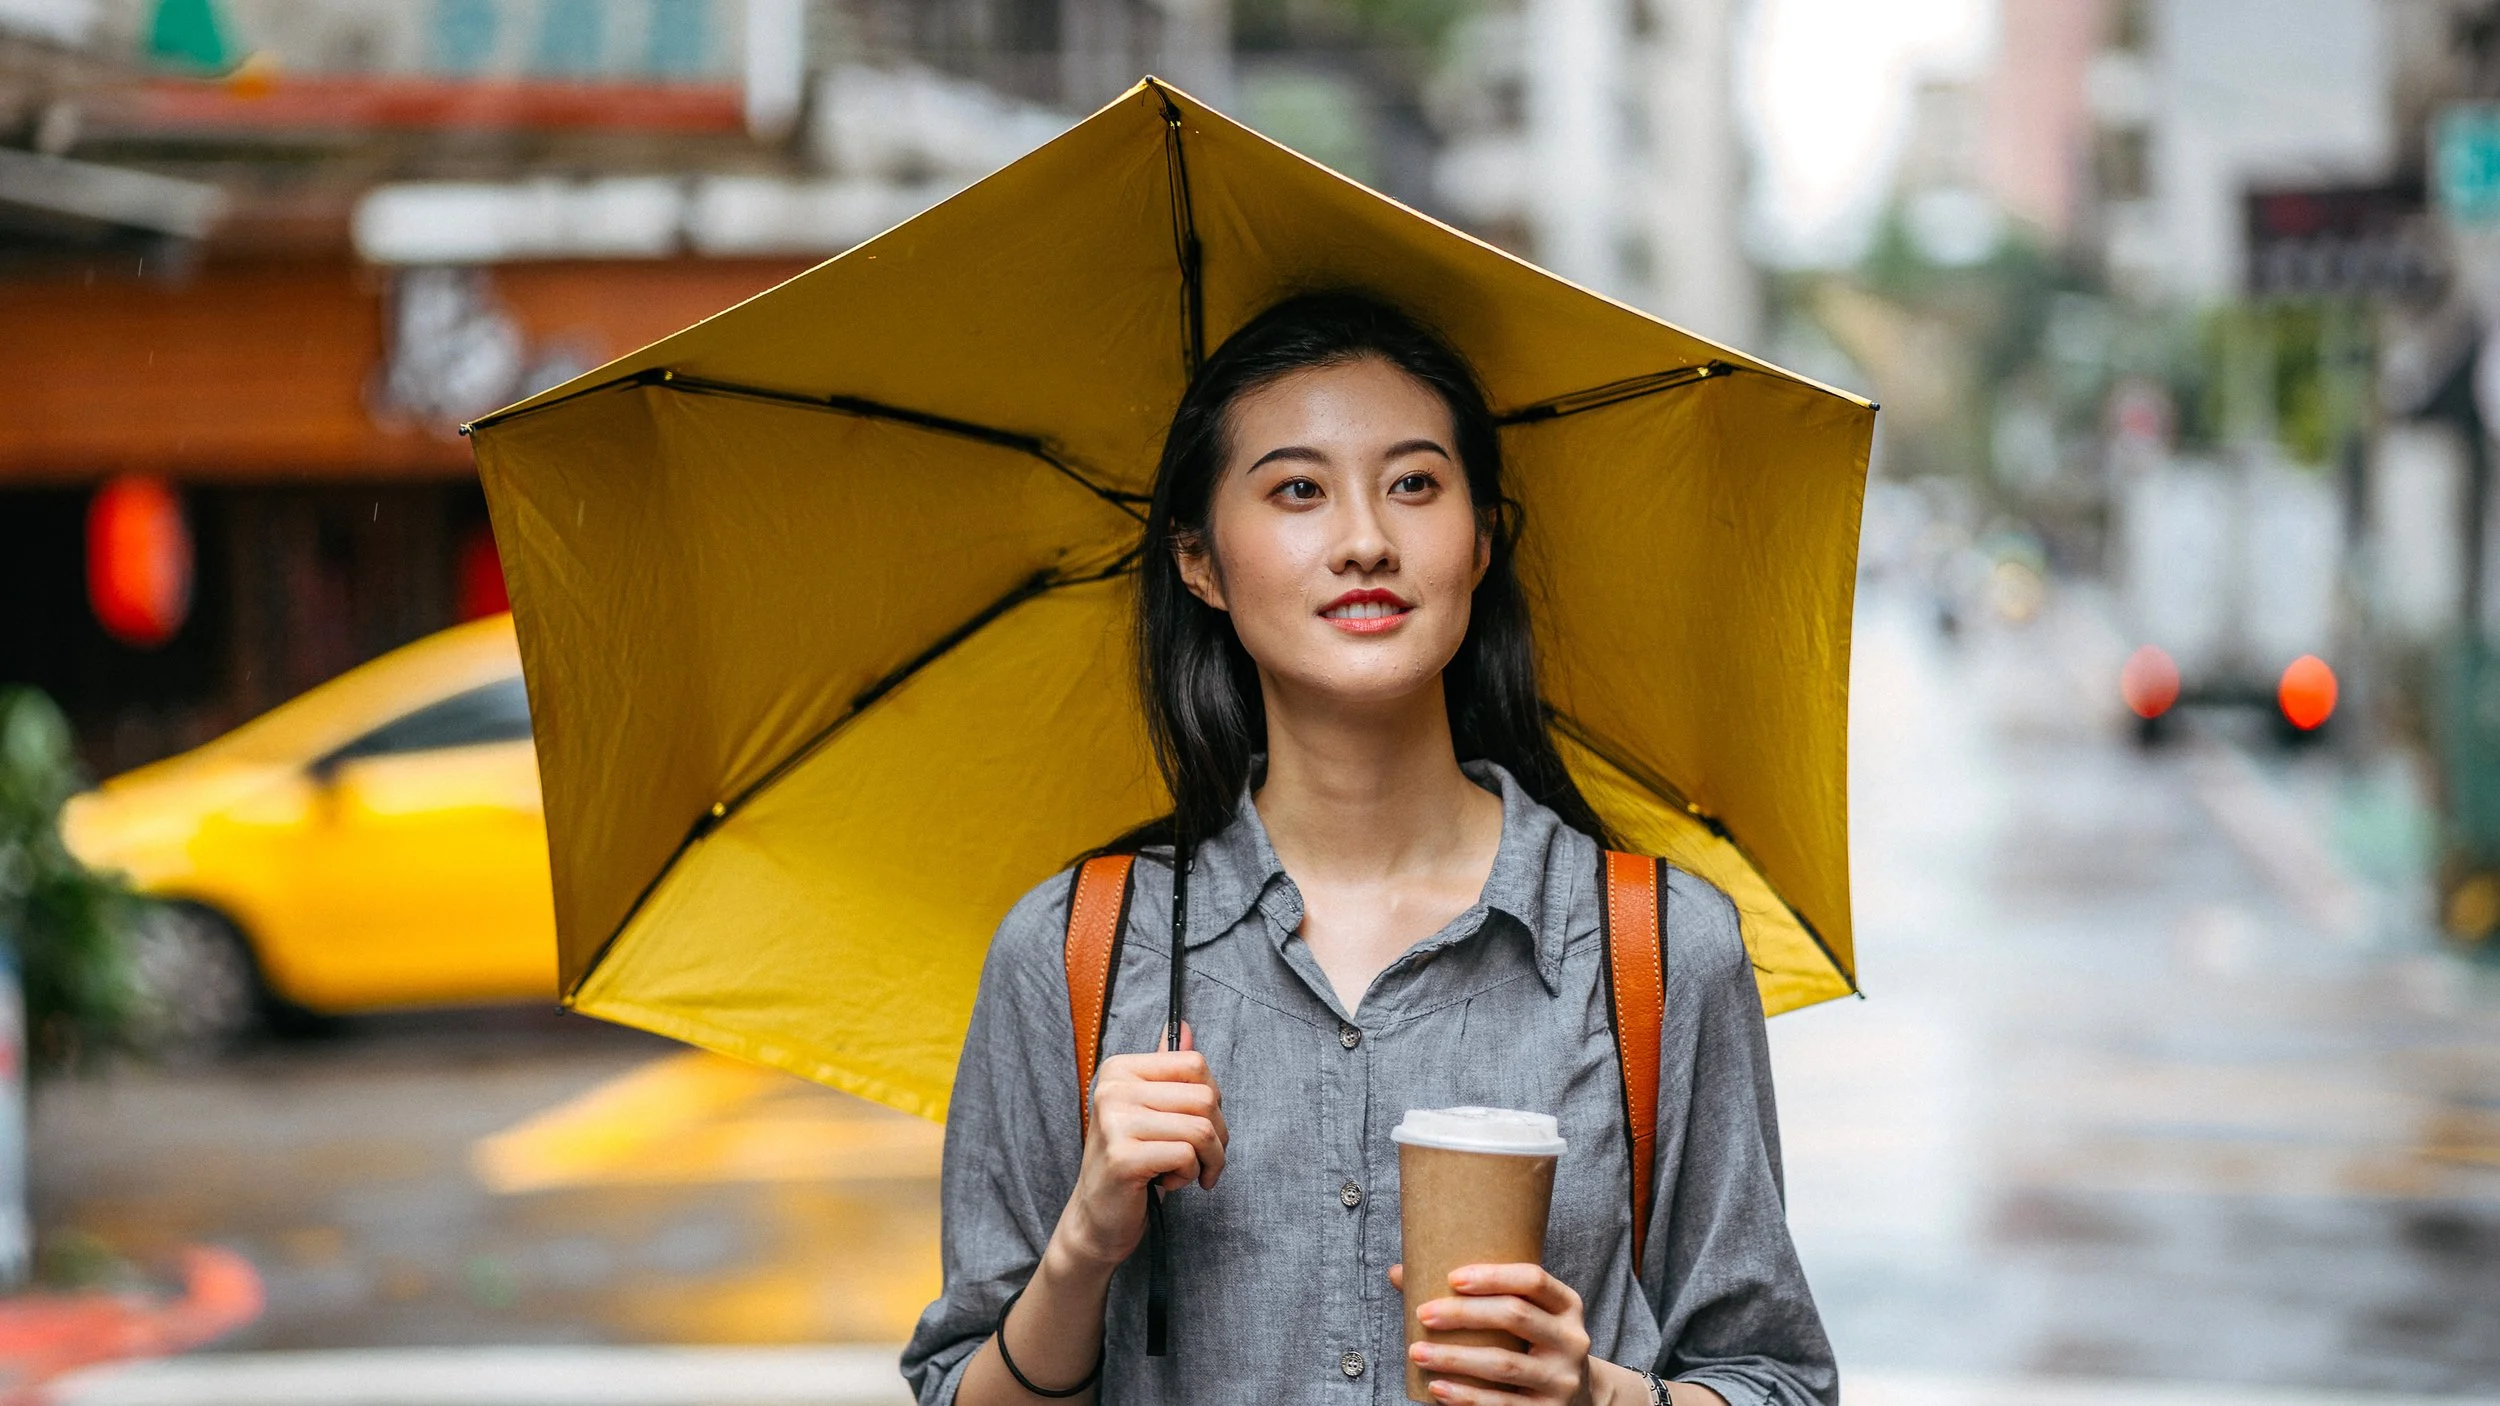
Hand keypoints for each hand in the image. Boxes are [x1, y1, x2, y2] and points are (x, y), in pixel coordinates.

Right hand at [1050, 1024, 1226, 1270]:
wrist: (1098, 1218)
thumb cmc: (1131, 1162)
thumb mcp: (1149, 1111)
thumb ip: (1166, 1070)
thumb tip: (1184, 1026)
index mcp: (1120, 1069)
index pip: (1195, 1063)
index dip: (1212, 1100)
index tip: (1202, 1126)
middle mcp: (1113, 1088)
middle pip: (1205, 1097)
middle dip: (1217, 1136)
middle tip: (1200, 1158)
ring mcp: (1114, 1122)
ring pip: (1201, 1129)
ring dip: (1207, 1160)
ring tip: (1186, 1172)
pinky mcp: (1123, 1157)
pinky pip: (1187, 1155)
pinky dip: (1189, 1175)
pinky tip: (1167, 1183)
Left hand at [1390, 1261, 1594, 1405]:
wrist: (1578, 1398)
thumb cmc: (1532, 1345)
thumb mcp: (1525, 1315)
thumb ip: (1476, 1293)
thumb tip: (1399, 1273)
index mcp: (1567, 1306)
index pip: (1533, 1279)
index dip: (1493, 1275)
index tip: (1451, 1278)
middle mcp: (1571, 1340)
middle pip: (1515, 1316)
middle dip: (1464, 1314)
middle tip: (1423, 1314)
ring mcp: (1562, 1379)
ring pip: (1504, 1364)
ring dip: (1455, 1358)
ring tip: (1418, 1352)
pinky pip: (1502, 1404)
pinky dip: (1466, 1397)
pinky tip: (1437, 1388)